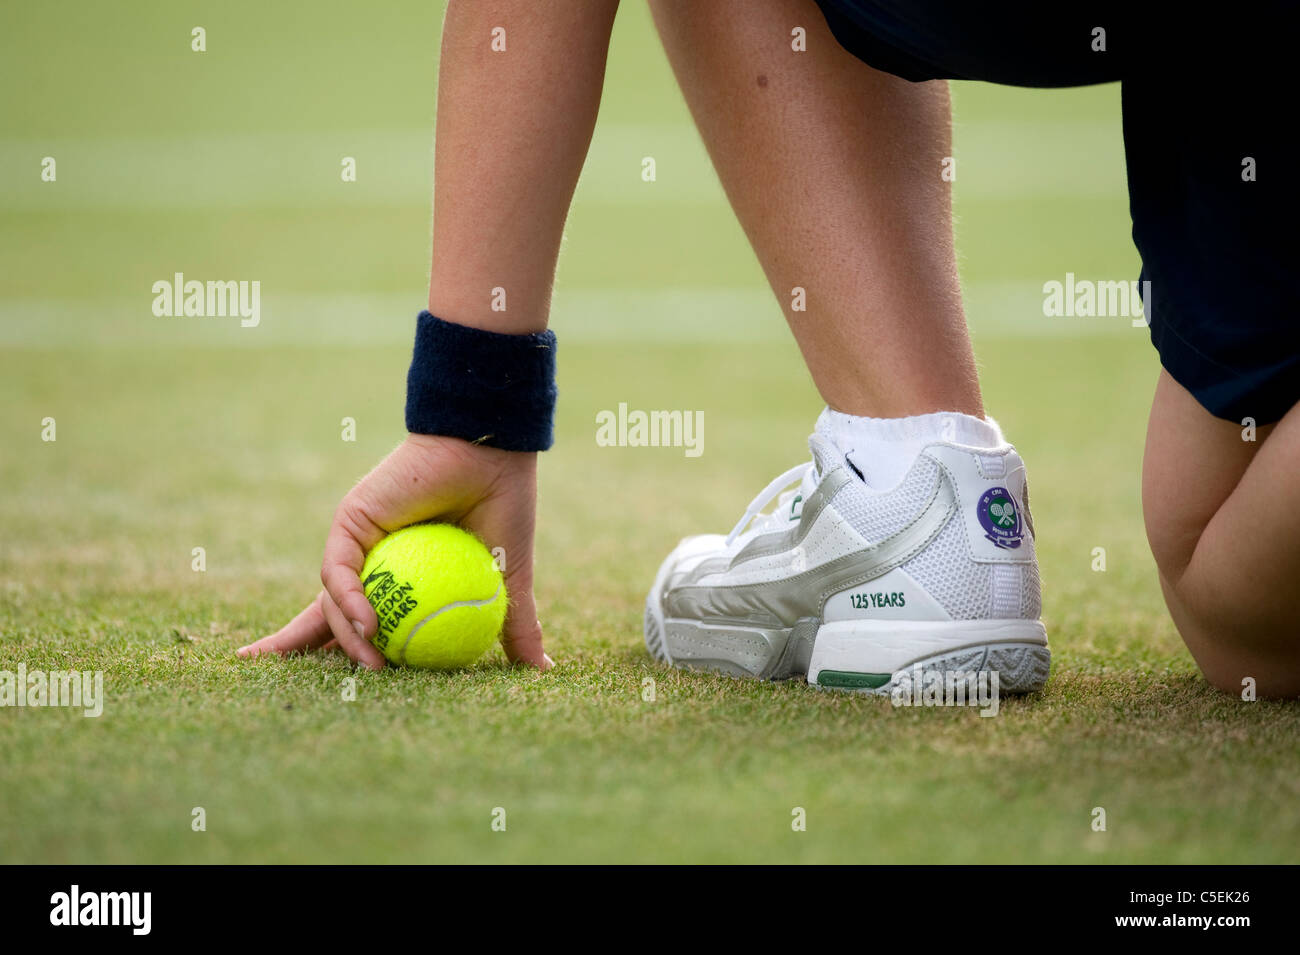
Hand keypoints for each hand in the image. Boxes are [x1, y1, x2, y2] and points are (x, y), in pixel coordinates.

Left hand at [238, 434, 548, 670]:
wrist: (492, 452)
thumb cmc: (503, 505)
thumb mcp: (509, 580)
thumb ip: (514, 626)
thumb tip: (540, 672)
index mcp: (404, 576)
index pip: (370, 622)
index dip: (352, 653)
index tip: (355, 687)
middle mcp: (373, 560)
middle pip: (328, 614)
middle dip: (292, 646)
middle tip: (261, 670)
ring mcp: (358, 542)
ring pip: (335, 602)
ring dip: (349, 638)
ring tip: (375, 666)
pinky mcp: (349, 522)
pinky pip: (340, 572)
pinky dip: (350, 602)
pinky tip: (371, 626)